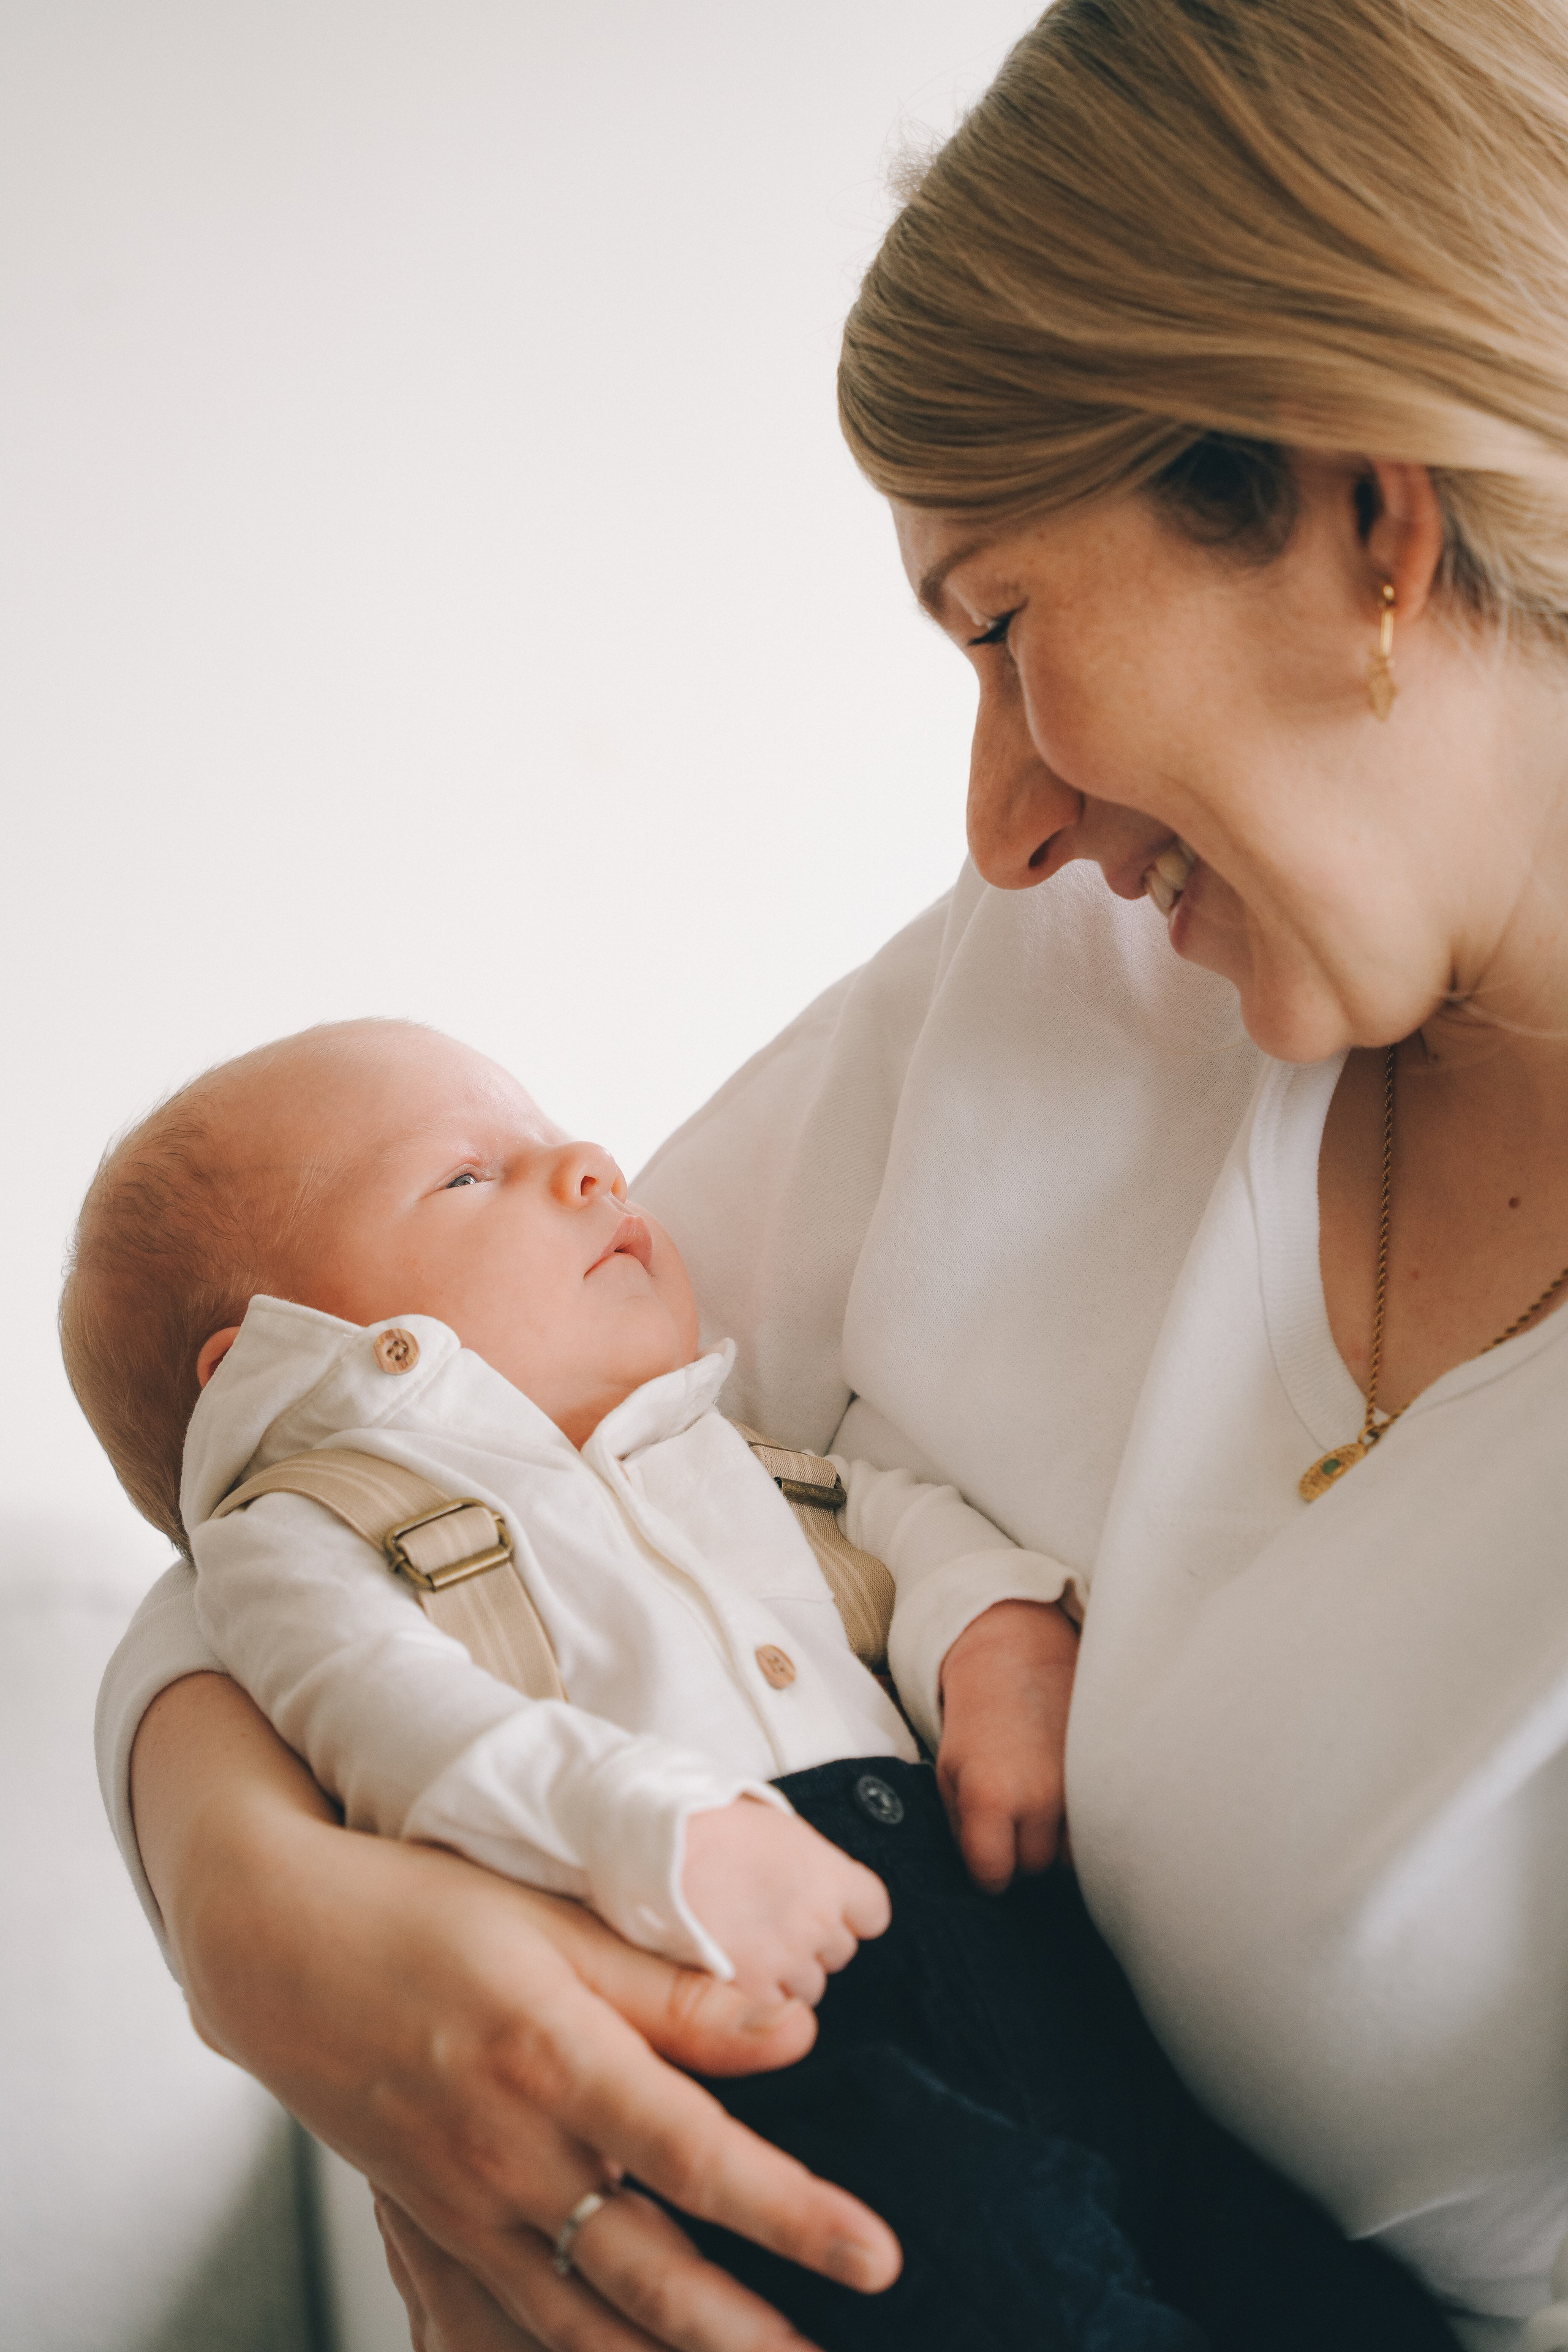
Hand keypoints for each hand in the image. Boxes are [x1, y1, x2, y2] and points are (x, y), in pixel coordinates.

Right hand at [133, 1674, 901, 2351]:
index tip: (875, 2256)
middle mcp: (513, 2152)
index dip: (795, 2214)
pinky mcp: (431, 2227)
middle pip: (651, 2275)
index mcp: (558, 2060)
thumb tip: (793, 2033)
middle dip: (749, 2337)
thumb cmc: (424, 1913)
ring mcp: (465, 2205)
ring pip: (582, 2327)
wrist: (280, 1948)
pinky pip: (503, 2328)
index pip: (703, 2156)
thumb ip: (676, 1992)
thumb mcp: (557, 1924)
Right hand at [682, 1797, 890, 2005]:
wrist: (664, 1845)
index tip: (830, 1907)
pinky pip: (774, 2004)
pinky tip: (735, 1963)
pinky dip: (759, 1992)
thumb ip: (813, 1865)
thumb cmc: (717, 1823)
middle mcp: (819, 1922)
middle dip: (814, 1941)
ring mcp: (788, 1958)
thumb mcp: (782, 1830)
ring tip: (752, 1943)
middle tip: (775, 1920)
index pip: (873, 1913)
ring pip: (809, 1987)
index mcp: (834, 1878)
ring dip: (788, 1972)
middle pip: (839, 1951)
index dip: (851, 1911)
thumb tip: (816, 1880)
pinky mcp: (753, 1986)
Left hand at [935, 1598, 1077, 1892]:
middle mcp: (1041, 1798)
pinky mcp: (1107, 1772)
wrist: (1018, 1654)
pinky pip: (1099, 1823)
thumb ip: (962, 1831)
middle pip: (1036, 1868)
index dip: (988, 1872)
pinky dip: (1084, 1820)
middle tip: (1014, 1819)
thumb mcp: (949, 1772)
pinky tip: (1066, 1795)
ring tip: (1041, 1804)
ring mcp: (1080, 1786)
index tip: (988, 1855)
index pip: (995, 1876)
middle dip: (1022, 1853)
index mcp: (992, 1799)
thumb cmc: (975, 1716)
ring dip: (1057, 1840)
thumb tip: (983, 1876)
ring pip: (1072, 1852)